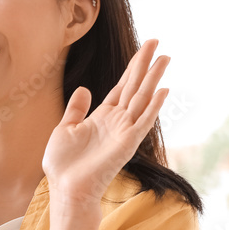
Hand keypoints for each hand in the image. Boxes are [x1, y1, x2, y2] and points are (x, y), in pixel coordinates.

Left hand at [42, 39, 169, 207]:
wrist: (66, 188)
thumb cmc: (64, 164)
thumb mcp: (65, 128)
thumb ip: (76, 109)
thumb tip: (85, 89)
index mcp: (102, 116)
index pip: (122, 86)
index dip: (132, 67)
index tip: (144, 49)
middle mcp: (117, 121)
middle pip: (135, 86)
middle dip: (145, 64)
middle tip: (156, 42)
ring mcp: (124, 131)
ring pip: (142, 98)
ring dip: (153, 78)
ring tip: (165, 58)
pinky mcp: (127, 143)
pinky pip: (143, 121)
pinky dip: (153, 106)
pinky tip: (162, 90)